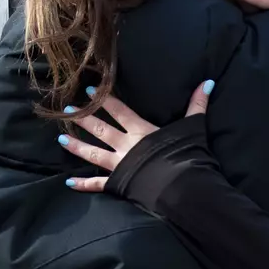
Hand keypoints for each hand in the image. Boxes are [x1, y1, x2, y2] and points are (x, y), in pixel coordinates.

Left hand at [58, 80, 214, 191]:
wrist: (181, 186)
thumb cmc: (186, 155)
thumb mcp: (193, 127)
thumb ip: (197, 104)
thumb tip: (207, 82)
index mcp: (141, 131)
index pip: (119, 111)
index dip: (103, 100)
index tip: (87, 90)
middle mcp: (126, 146)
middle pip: (100, 130)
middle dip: (83, 119)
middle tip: (66, 111)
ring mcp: (120, 166)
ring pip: (93, 154)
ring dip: (77, 146)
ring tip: (60, 139)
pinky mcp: (118, 185)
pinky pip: (98, 185)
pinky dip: (83, 185)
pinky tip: (68, 183)